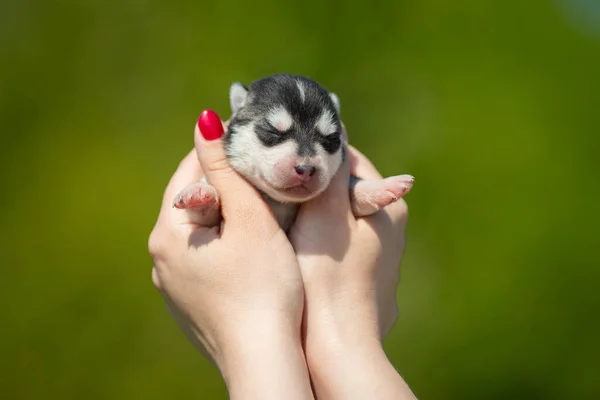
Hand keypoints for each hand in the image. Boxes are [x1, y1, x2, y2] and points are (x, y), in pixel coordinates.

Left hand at [148, 111, 312, 399]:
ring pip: (201, 232)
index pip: (189, 173)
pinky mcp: (192, 304)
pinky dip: (226, 244)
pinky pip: (206, 259)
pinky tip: (252, 246)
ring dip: (226, 213)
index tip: (245, 134)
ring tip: (260, 202)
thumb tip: (204, 120)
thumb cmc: (264, 286)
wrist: (265, 358)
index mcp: (169, 235)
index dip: (218, 149)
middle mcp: (162, 261)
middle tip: (258, 167)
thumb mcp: (249, 219)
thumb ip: (225, 169)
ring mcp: (175, 286)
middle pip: (193, 203)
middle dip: (224, 182)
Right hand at [289, 140, 415, 398]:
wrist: (338, 344)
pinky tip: (296, 247)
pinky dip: (317, 241)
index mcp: (386, 204)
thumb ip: (330, 168)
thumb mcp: (325, 213)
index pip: (347, 160)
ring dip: (312, 213)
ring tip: (280, 214)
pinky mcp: (365, 276)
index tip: (282, 154)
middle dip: (311, 186)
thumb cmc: (328, 275)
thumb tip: (335, 125)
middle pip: (342, 190)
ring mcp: (380, 254)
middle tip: (275, 184)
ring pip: (338, 218)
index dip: (312, 155)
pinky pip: (337, 245)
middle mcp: (391, 226)